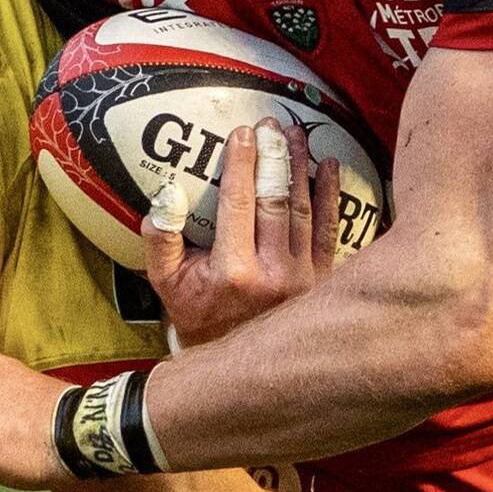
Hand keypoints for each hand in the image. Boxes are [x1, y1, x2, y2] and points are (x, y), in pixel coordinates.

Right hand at [141, 115, 344, 348]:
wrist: (237, 367)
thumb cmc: (198, 316)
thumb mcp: (166, 284)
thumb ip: (161, 239)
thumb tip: (166, 196)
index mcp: (233, 271)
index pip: (238, 203)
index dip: (241, 164)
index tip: (242, 132)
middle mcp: (273, 274)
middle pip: (276, 200)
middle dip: (274, 157)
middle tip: (272, 124)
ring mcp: (303, 279)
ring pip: (305, 211)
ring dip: (301, 168)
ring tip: (297, 136)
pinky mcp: (324, 282)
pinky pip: (330, 231)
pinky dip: (331, 196)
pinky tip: (330, 167)